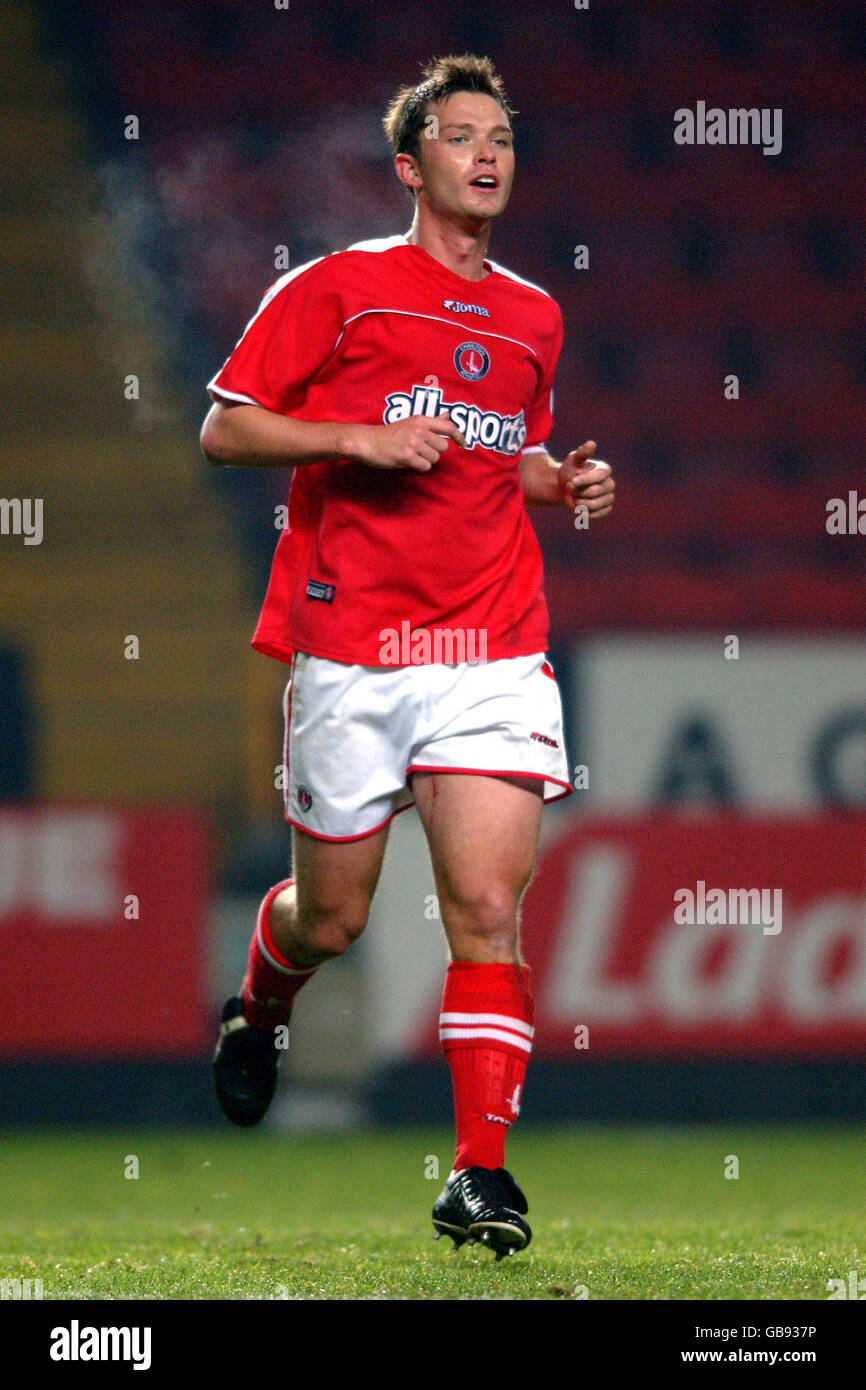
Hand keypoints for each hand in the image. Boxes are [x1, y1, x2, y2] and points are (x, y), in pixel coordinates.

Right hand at [350, 413, 465, 471]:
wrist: (367, 441)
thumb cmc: (389, 434)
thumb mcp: (411, 422)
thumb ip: (431, 422)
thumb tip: (447, 416)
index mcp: (421, 420)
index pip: (448, 427)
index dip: (460, 436)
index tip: (464, 444)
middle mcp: (419, 430)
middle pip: (443, 447)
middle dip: (434, 452)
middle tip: (420, 451)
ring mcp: (413, 443)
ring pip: (434, 459)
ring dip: (426, 461)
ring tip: (412, 456)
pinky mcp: (407, 456)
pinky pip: (425, 467)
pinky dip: (419, 467)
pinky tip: (408, 462)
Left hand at [558, 440, 614, 518]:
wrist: (565, 487)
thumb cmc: (570, 470)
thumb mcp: (573, 459)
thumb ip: (582, 453)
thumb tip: (591, 444)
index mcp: (605, 470)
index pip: (599, 476)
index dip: (583, 481)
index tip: (571, 482)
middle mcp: (610, 483)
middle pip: (594, 492)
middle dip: (578, 492)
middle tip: (571, 488)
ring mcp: (609, 497)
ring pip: (594, 505)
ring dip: (579, 502)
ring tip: (575, 497)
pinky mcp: (606, 509)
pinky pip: (596, 514)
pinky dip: (584, 512)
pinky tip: (580, 506)